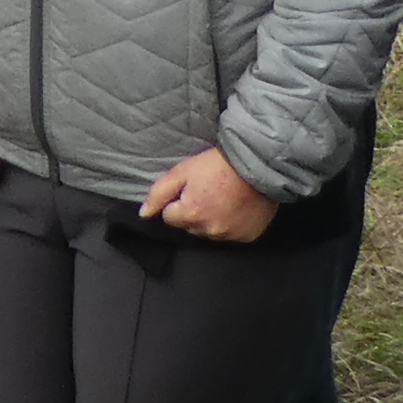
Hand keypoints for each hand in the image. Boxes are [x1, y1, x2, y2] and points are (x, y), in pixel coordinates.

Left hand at [141, 147, 280, 242]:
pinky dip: (230, 224)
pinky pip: (230, 234)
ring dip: (211, 219)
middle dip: (193, 212)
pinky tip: (235, 207)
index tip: (191, 189)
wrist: (258, 165)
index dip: (177, 202)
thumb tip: (144, 214)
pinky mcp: (247, 237)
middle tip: (208, 191)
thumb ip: (159, 194)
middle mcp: (209, 230)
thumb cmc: (218, 165)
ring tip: (222, 198)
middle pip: (189, 226)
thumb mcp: (183, 171)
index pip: (169, 217)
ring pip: (209, 232)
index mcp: (191, 215)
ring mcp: (230, 235)